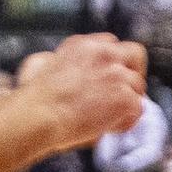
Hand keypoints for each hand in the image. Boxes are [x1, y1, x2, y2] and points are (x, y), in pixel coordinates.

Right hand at [20, 33, 147, 149]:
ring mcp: (117, 75)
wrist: (37, 115)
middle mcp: (104, 54)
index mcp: (84, 44)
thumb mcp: (41, 63)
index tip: (110, 76)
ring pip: (138, 86)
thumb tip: (62, 65)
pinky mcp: (125, 97)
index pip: (112, 44)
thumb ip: (60, 60)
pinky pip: (138, 110)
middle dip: (134, 72)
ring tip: (106, 116)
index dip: (114, 62)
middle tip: (124, 92)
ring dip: (127, 101)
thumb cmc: (33, 97)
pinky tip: (107, 127)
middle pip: (136, 54)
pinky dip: (125, 121)